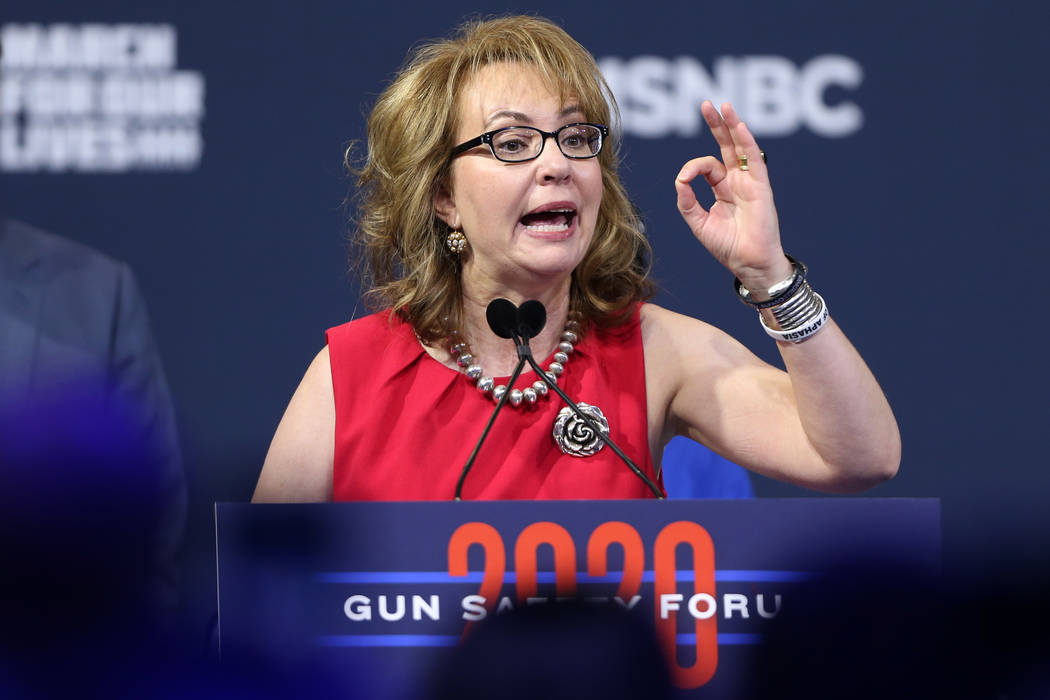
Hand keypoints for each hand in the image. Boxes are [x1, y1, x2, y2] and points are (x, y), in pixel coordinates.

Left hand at [674, 101, 791, 290]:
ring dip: (732, 125)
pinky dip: (747, 142)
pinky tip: (739, 126)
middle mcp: (737, 181)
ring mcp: (750, 182)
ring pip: (741, 147)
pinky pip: (754, 160)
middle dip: (717, 125)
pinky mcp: (761, 187)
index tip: (684, 180)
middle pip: (726, 146)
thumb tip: (679, 179)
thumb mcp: (698, 222)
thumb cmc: (727, 246)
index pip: (706, 166)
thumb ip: (687, 201)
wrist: (748, 263)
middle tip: (707, 104)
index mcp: (722, 189)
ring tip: (724, 105)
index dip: (692, 169)